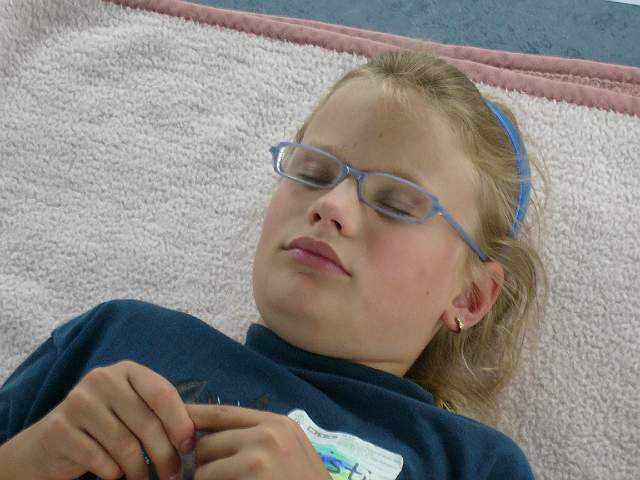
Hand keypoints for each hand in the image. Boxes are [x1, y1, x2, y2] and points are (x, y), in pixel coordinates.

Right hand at [21, 360, 194, 479]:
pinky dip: (113, 473)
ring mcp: (78, 401)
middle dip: (164, 455)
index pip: (162, 393)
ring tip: (144, 479)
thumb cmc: (108, 424)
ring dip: (139, 470)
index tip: (188, 447)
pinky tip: (116, 475)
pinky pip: (99, 459)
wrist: (55, 440)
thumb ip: (164, 414)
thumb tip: (200, 432)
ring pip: (124, 445)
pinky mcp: (60, 428)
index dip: (179, 422)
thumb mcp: (136, 409)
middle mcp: (102, 379)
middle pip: (147, 423)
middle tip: (172, 475)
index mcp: (127, 371)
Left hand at [186, 404, 331, 479]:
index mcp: (277, 423)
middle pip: (206, 443)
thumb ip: (255, 439)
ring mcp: (259, 455)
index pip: (222, 413)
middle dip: (204, 466)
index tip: (172, 420)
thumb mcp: (288, 452)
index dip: (193, 416)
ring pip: (203, 471)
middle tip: (222, 479)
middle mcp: (268, 432)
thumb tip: (207, 438)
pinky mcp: (252, 474)